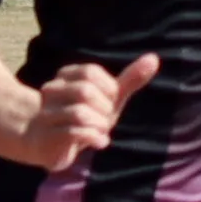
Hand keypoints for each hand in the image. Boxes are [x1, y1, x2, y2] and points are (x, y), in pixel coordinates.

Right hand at [19, 49, 158, 164]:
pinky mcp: (48, 137)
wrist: (48, 143)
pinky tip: (100, 142)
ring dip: (100, 125)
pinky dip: (95, 138)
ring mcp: (46, 114)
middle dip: (104, 108)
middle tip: (105, 120)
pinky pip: (74, 132)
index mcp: (66, 76)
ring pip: (79, 113)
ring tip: (102, 131)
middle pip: (84, 91)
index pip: (90, 72)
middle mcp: (51, 91)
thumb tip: (154, 58)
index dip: (108, 88)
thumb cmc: (83, 117)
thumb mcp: (109, 98)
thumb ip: (130, 79)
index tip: (109, 101)